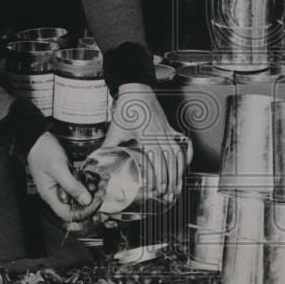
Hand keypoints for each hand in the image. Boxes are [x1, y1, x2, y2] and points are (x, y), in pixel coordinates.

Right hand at [27, 132, 94, 221]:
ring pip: (79, 196)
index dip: (82, 213)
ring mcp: (61, 186)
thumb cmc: (42, 152)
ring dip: (91, 192)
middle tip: (100, 193)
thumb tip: (85, 200)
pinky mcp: (67, 178)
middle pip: (75, 206)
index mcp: (50, 195)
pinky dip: (88, 183)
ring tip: (101, 185)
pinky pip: (79, 186)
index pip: (67, 214)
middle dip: (89, 201)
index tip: (94, 204)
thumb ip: (71, 185)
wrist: (38, 138)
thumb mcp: (58, 169)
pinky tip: (95, 179)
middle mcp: (56, 193)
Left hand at [102, 83, 190, 201]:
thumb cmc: (127, 107)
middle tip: (167, 194)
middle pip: (170, 161)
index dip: (157, 177)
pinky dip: (186, 153)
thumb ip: (108, 145)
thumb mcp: (116, 128)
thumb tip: (98, 158)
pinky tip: (185, 163)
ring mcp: (168, 130)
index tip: (155, 189)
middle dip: (170, 180)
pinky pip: (182, 142)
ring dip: (178, 171)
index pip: (156, 161)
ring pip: (178, 154)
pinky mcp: (171, 127)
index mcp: (147, 135)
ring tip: (177, 185)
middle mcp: (160, 134)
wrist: (136, 89)